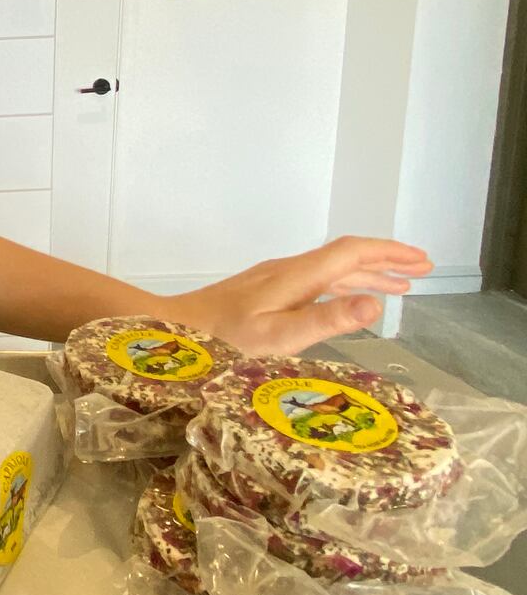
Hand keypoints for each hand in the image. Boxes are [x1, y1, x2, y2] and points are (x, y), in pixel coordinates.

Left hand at [168, 236, 432, 354]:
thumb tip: (375, 304)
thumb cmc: (221, 341)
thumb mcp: (278, 337)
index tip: (420, 260)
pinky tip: (348, 300)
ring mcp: (274, 279)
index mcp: (295, 277)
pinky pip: (316, 280)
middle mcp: (287, 271)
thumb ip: (326, 320)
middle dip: (385, 261)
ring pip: (331, 269)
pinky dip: (343, 286)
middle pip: (345, 256)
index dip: (388, 254)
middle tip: (422, 269)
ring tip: (399, 287)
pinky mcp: (265, 291)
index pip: (350, 253)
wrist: (173, 330)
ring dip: (367, 274)